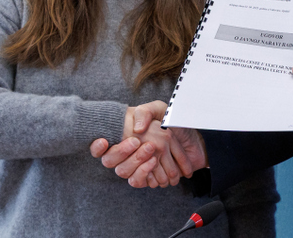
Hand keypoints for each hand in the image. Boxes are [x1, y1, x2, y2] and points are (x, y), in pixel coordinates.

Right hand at [89, 101, 206, 187]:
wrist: (195, 141)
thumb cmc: (174, 124)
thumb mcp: (160, 110)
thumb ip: (145, 112)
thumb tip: (137, 129)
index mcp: (124, 135)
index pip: (100, 145)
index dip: (97, 146)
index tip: (104, 141)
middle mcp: (127, 152)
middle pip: (110, 161)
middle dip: (122, 152)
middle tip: (139, 142)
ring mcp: (136, 166)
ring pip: (123, 172)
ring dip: (135, 163)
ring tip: (151, 154)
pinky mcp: (147, 176)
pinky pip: (137, 181)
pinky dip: (145, 174)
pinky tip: (153, 164)